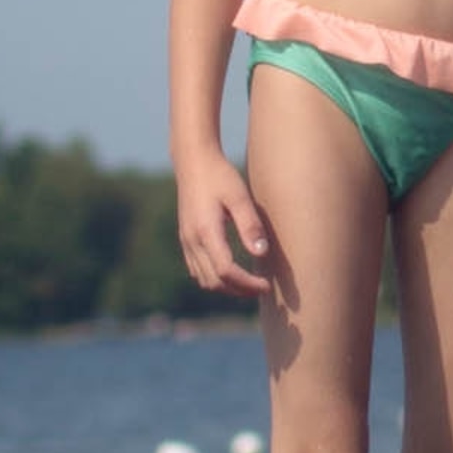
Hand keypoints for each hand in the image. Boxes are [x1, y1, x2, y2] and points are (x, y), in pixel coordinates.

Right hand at [176, 154, 270, 297]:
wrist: (193, 162)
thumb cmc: (220, 176)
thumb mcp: (240, 197)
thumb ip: (250, 226)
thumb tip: (261, 253)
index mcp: (206, 231)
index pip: (226, 271)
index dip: (247, 283)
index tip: (267, 285)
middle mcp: (192, 241)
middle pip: (214, 282)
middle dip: (239, 290)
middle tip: (262, 289)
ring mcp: (186, 242)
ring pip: (204, 280)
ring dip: (227, 288)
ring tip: (250, 285)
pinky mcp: (185, 240)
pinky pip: (198, 270)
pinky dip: (215, 279)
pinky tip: (233, 274)